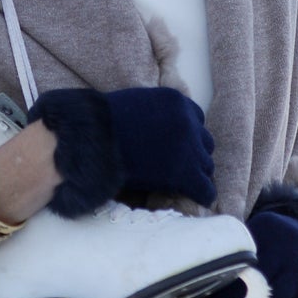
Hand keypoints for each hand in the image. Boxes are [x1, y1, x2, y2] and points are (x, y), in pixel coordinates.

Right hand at [28, 86, 214, 217]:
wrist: (90, 142)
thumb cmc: (102, 125)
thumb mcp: (135, 104)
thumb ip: (156, 112)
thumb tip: (158, 127)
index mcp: (177, 101)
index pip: (196, 119)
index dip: (187, 135)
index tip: (177, 146)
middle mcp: (188, 121)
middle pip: (204, 143)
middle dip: (194, 155)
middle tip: (180, 167)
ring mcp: (188, 148)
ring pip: (206, 166)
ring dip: (197, 174)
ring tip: (184, 184)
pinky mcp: (184, 174)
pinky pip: (205, 189)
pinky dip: (202, 194)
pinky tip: (195, 197)